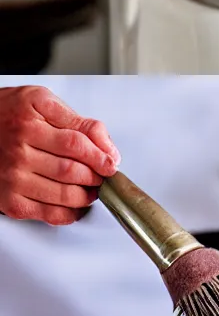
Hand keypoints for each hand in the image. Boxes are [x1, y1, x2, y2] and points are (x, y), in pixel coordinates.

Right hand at [0, 85, 118, 225]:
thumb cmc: (8, 112)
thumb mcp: (42, 101)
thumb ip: (78, 121)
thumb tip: (107, 145)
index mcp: (30, 126)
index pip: (75, 144)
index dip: (100, 155)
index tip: (111, 162)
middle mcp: (18, 154)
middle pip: (69, 171)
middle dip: (95, 177)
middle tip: (104, 176)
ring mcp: (11, 179)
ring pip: (60, 194)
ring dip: (85, 196)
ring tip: (93, 190)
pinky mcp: (7, 200)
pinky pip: (43, 214)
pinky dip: (66, 214)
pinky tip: (75, 207)